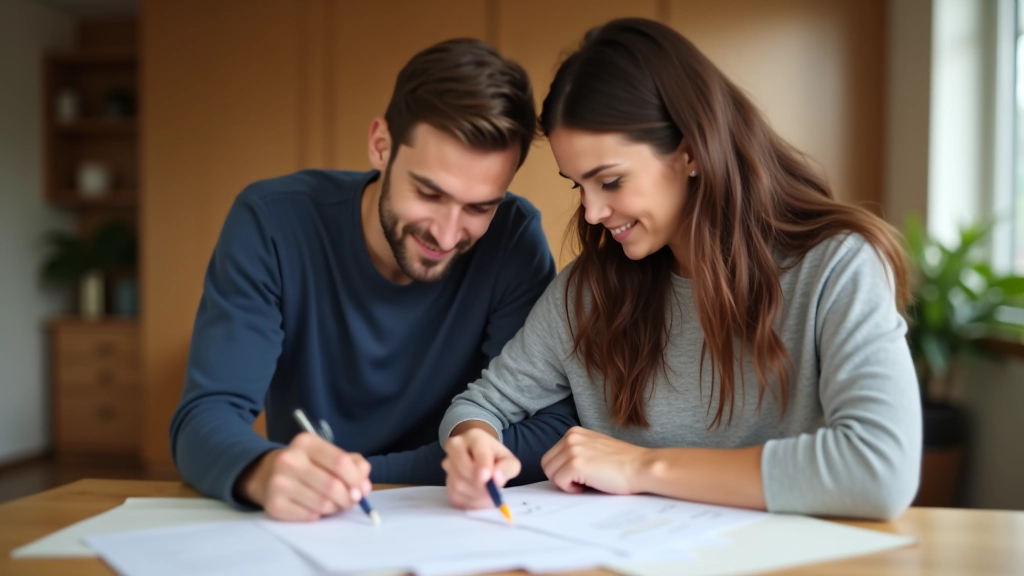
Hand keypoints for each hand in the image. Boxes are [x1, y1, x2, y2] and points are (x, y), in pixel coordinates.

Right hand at [236, 432, 371, 520]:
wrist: (267, 474)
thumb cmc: (307, 464)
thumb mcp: (328, 455)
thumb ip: (353, 464)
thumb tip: (364, 486)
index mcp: (306, 442)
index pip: (340, 462)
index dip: (356, 479)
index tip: (362, 488)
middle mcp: (289, 460)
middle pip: (332, 486)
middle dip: (348, 498)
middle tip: (351, 500)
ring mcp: (278, 483)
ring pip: (322, 504)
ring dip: (335, 508)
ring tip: (332, 503)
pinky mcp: (274, 505)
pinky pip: (309, 516)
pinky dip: (318, 515)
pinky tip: (314, 506)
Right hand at [442, 425, 521, 508]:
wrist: (478, 458)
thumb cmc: (495, 458)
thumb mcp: (508, 460)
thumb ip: (507, 468)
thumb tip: (497, 480)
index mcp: (474, 437)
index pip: (477, 451)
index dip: (482, 466)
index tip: (488, 478)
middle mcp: (456, 446)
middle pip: (463, 468)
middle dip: (479, 484)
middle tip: (491, 492)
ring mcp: (447, 463)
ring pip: (458, 484)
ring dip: (475, 495)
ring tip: (487, 494)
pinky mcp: (445, 480)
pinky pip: (454, 496)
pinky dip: (468, 502)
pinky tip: (478, 498)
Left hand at [541, 427, 650, 494]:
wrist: (642, 467)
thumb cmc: (623, 463)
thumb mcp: (594, 448)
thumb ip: (576, 451)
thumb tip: (558, 467)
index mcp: (574, 432)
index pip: (551, 456)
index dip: (563, 470)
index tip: (581, 474)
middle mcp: (571, 437)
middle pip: (547, 465)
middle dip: (561, 477)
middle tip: (582, 481)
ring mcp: (572, 449)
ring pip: (551, 474)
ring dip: (567, 483)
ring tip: (587, 482)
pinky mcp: (575, 464)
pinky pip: (559, 482)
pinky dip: (572, 489)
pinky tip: (590, 485)